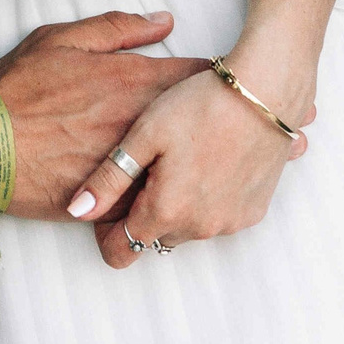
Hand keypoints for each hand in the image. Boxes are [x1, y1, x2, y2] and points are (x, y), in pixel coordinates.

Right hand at [0, 11, 207, 219]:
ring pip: (178, 166)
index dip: (207, 75)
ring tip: (181, 155)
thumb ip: (118, 28)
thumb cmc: (15, 90)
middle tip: (203, 115)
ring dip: (183, 159)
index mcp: (132, 80)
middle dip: (202, 117)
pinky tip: (147, 187)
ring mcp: (130, 167)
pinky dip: (153, 192)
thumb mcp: (61, 40)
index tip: (210, 77)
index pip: (197, 74)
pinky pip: (150, 200)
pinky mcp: (114, 202)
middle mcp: (141, 125)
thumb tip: (164, 22)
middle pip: (197, 123)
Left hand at [69, 62, 313, 268]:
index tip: (111, 198)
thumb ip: (109, 179)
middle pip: (155, 238)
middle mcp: (200, 227)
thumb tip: (77, 211)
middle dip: (144, 211)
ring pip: (187, 228)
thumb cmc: (202, 104)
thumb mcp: (145, 134)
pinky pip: (217, 218)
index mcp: (167, 211)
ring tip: (182, 157)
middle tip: (150, 164)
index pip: (121, 251)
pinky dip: (208, 199)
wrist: (266, 92)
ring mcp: (230, 222)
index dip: (107, 231)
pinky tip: (209, 160)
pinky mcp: (254, 211)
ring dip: (177, 205)